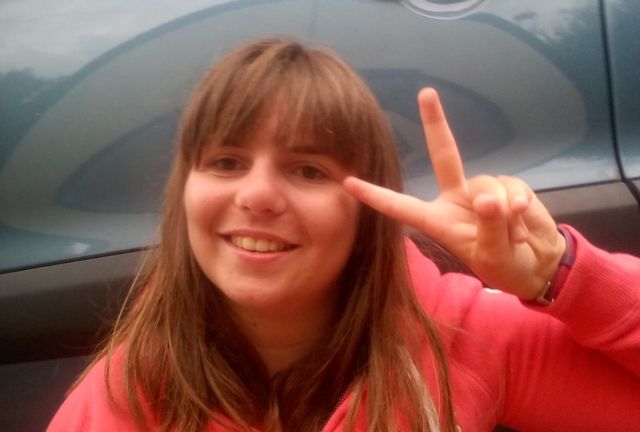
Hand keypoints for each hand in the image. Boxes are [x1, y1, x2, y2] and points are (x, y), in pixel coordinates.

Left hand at [343, 88, 565, 298]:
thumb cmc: (507, 266)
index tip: (348, 182)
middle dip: (436, 123)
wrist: (540, 264)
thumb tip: (490, 199)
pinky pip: (511, 186)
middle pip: (444, 155)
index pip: (402, 206)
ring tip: (513, 239)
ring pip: (487, 184)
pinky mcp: (508, 186)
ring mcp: (482, 190)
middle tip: (426, 93)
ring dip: (503, 212)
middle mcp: (456, 199)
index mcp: (438, 221)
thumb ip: (491, 228)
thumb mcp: (495, 256)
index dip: (376, 196)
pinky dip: (519, 206)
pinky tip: (524, 225)